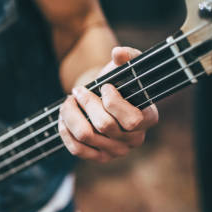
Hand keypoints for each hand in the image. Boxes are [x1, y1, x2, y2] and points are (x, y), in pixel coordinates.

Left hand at [58, 47, 158, 162]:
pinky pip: (76, 150)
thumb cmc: (116, 81)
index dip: (113, 102)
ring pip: (86, 135)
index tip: (105, 87)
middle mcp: (135, 139)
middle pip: (104, 125)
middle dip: (87, 103)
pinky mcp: (99, 157)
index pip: (132, 120)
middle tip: (78, 91)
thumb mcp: (124, 66)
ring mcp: (117, 151)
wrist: (101, 97)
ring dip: (71, 114)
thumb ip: (127, 56)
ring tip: (68, 101)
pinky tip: (63, 118)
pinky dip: (65, 131)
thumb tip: (118, 53)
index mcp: (148, 118)